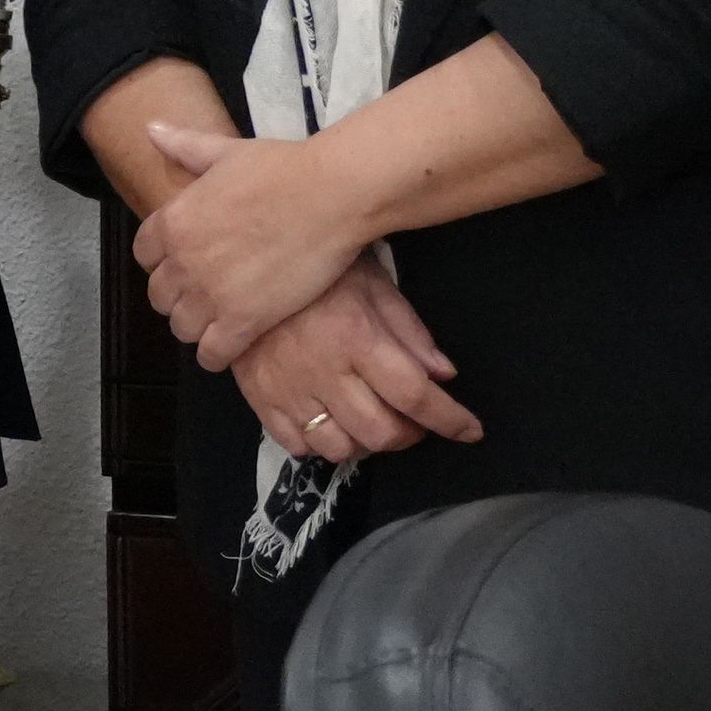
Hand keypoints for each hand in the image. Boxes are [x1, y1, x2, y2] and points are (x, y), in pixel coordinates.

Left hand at [135, 123, 379, 357]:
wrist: (330, 194)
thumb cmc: (283, 168)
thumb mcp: (226, 151)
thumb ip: (185, 147)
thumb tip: (150, 128)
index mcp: (172, 221)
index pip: (143, 255)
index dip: (162, 262)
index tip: (183, 265)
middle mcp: (182, 261)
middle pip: (159, 296)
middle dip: (177, 298)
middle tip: (203, 297)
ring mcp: (210, 294)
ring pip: (181, 328)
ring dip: (196, 327)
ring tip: (217, 322)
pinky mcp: (243, 321)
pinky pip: (211, 353)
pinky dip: (216, 354)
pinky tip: (232, 346)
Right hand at [230, 256, 480, 462]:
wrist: (240, 262)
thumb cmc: (317, 268)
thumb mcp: (373, 283)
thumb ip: (409, 330)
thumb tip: (443, 375)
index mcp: (358, 338)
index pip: (415, 394)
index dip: (450, 419)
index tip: (470, 430)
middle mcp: (324, 372)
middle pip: (381, 432)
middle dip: (410, 435)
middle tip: (414, 421)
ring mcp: (288, 390)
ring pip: (338, 448)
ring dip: (365, 445)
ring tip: (371, 424)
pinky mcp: (259, 398)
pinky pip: (295, 445)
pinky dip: (319, 445)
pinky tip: (329, 424)